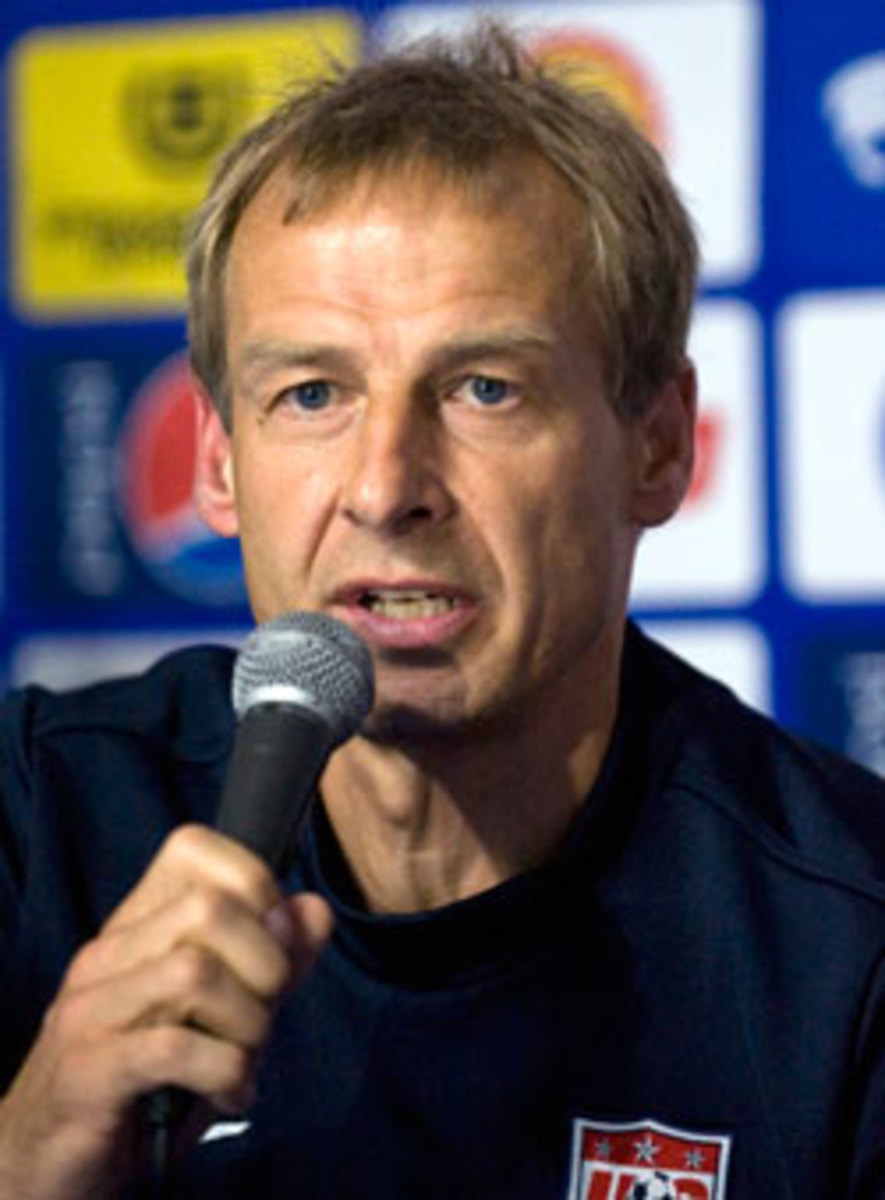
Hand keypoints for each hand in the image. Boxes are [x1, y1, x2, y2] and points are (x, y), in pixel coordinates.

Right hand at [0, 824, 331, 1198]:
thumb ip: (272, 960)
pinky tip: (228, 1094)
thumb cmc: (146, 1080)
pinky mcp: (86, 1071)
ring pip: (195, 972)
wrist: (49, 1159)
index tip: (269, 948)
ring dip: (248, 1024)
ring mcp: (90, 1009)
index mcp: (135, 926)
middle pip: (210, 907)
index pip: (193, 847)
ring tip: (244, 1059)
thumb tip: (314, 909)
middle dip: (265, 964)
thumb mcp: (224, 1012)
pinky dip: (225, 1073)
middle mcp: (106, 954)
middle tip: (262, 1016)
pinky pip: (175, 1048)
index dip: (255, 886)